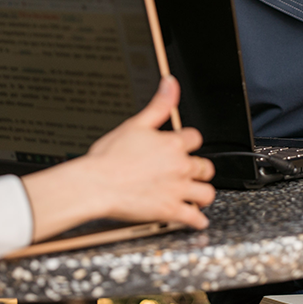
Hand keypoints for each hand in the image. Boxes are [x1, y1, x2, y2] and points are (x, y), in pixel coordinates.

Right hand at [22, 76, 215, 240]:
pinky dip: (197, 220)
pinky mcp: (171, 211)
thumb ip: (159, 104)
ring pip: (206, 193)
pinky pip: (194, 218)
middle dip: (199, 169)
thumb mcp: (135, 123)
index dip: (189, 142)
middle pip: (206, 166)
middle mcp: (180, 166)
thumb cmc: (108, 157)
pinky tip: (196, 220)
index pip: (195, 138)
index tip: (183, 146)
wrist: (96, 184)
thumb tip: (171, 83)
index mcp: (172, 143)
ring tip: (195, 194)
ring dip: (202, 194)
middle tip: (189, 172)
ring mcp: (177, 189)